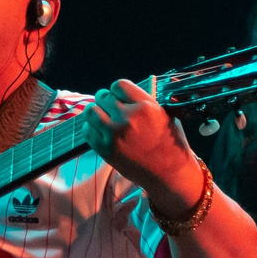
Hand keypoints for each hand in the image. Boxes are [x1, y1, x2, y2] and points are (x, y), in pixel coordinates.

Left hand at [85, 78, 204, 217]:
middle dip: (105, 101)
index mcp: (145, 106)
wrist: (169, 172)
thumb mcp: (164, 114)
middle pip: (103, 96)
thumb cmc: (169, 142)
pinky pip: (87, 131)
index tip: (119, 97)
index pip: (119, 85)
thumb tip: (123, 94)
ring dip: (95, 113)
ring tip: (103, 118)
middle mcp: (128, 118)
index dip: (117, 90)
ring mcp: (114, 134)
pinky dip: (91, 129)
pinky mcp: (106, 150)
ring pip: (90, 112)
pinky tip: (102, 132)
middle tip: (110, 108)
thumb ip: (143, 102)